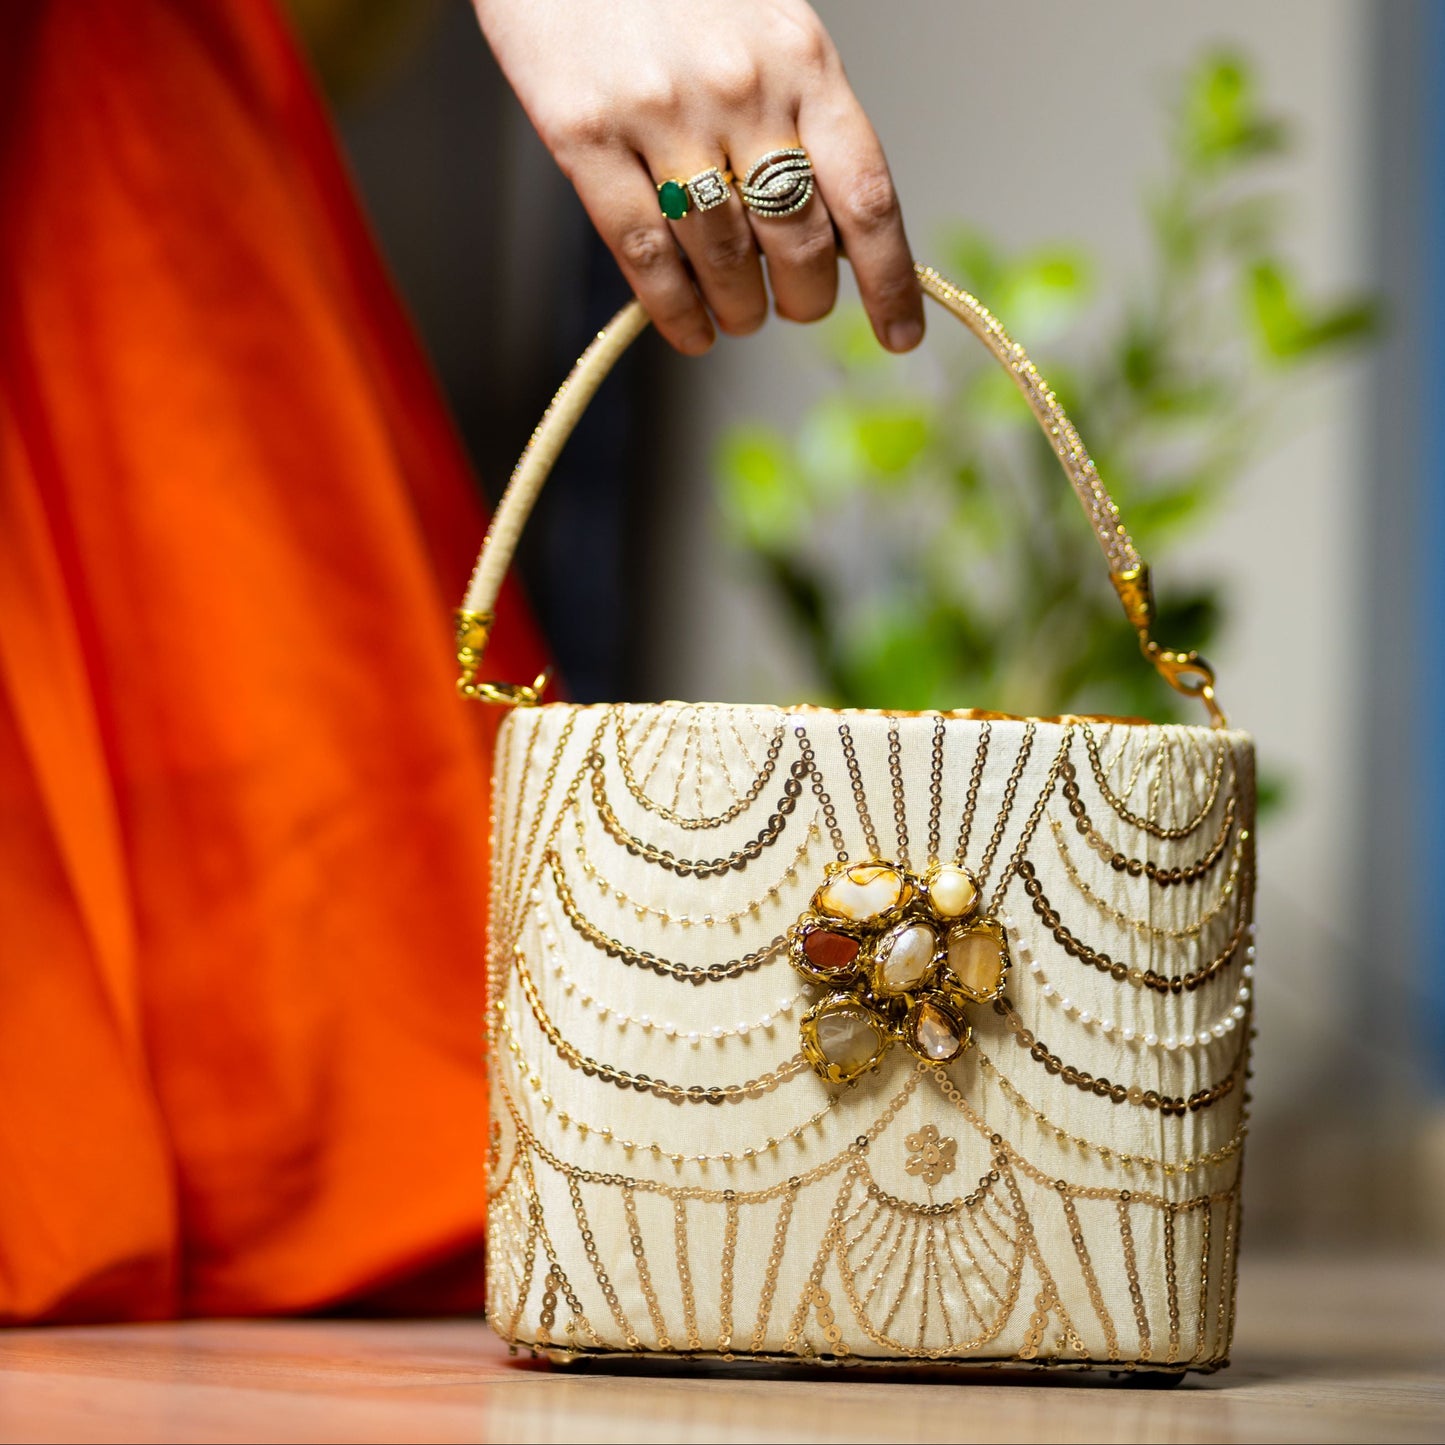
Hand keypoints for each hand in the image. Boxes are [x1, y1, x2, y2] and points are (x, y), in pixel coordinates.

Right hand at [474, 0, 922, 355]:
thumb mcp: (767, 21)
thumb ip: (797, 111)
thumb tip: (820, 226)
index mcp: (804, 59)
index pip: (866, 195)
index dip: (889, 279)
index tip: (899, 335)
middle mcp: (742, 90)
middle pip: (797, 241)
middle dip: (804, 299)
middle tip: (793, 307)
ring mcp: (661, 113)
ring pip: (722, 259)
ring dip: (739, 310)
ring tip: (737, 318)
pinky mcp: (585, 133)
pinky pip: (643, 252)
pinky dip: (672, 310)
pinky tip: (688, 330)